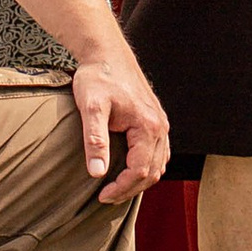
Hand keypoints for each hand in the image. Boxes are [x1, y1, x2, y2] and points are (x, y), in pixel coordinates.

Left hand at [70, 41, 170, 199]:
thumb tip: (97, 172)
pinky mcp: (155, 120)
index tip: (100, 194)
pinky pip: (159, 153)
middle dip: (130, 189)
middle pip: (153, 172)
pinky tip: (129, 171)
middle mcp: (160, 126)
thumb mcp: (91, 107)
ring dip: (140, 181)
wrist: (106, 53)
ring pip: (159, 164)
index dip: (121, 188)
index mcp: (148, 126)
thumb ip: (94, 139)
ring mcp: (160, 123)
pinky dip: (147, 168)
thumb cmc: (98, 77)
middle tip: (106, 197)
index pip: (140, 171)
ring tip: (116, 188)